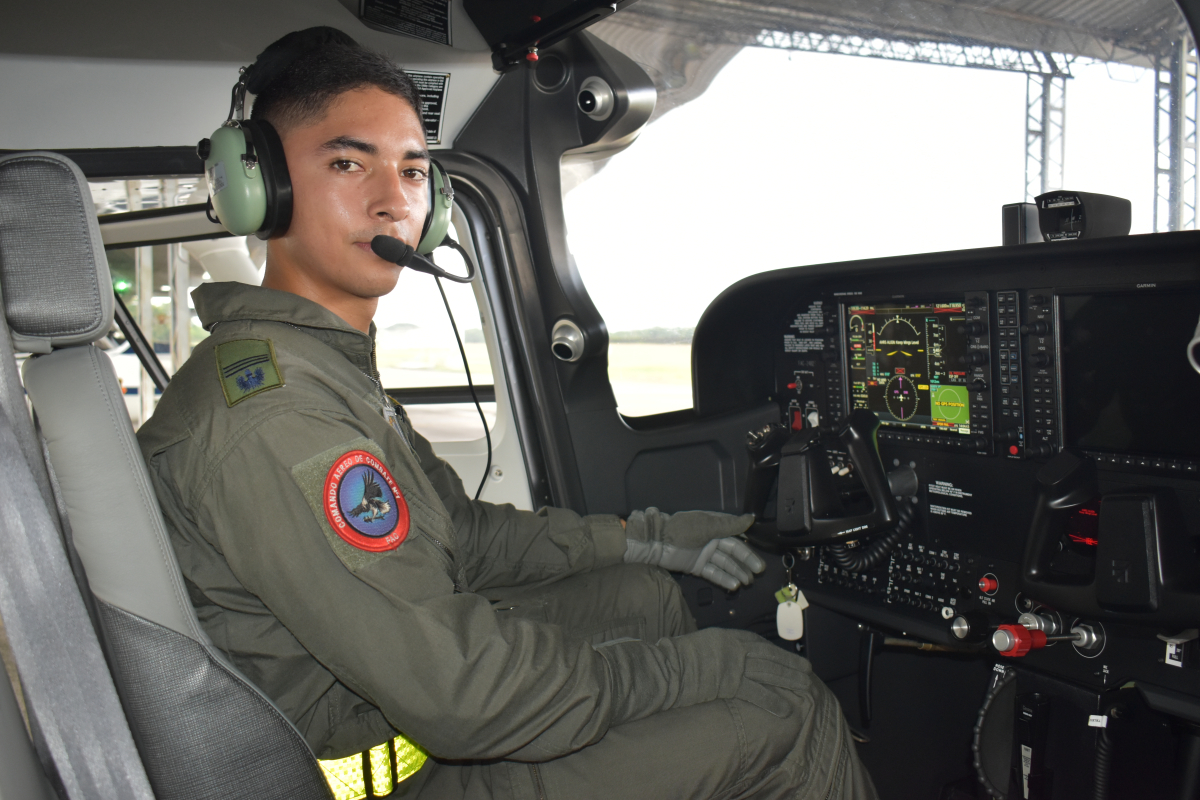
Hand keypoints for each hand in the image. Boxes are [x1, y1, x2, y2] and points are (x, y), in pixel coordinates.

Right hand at [596, 628, 812, 719]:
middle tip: (807, 669)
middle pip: (768, 656)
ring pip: (769, 672)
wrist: (664, 667)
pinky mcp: (730, 683)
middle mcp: (734, 648)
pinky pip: (756, 693)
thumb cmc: (672, 659)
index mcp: (726, 637)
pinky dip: (772, 701)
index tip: (785, 656)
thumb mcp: (697, 646)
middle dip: (789, 663)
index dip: (773, 651)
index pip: (756, 642)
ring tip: (805, 686)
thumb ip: (713, 651)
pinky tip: (785, 709)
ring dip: (789, 679)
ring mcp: (734, 665)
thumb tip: (719, 660)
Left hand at [623, 508, 764, 590]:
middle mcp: (711, 540)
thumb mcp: (707, 525)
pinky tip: (735, 585)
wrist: (657, 542)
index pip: (736, 536)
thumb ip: (729, 525)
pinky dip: (724, 579)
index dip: (748, 546)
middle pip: (733, 552)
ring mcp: (704, 554)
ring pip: (725, 564)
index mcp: (714, 526)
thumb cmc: (683, 530)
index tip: (759, 556)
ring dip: (737, 572)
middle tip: (758, 572)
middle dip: (746, 562)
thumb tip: (751, 518)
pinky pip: (714, 573)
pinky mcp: (697, 567)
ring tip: (748, 581)